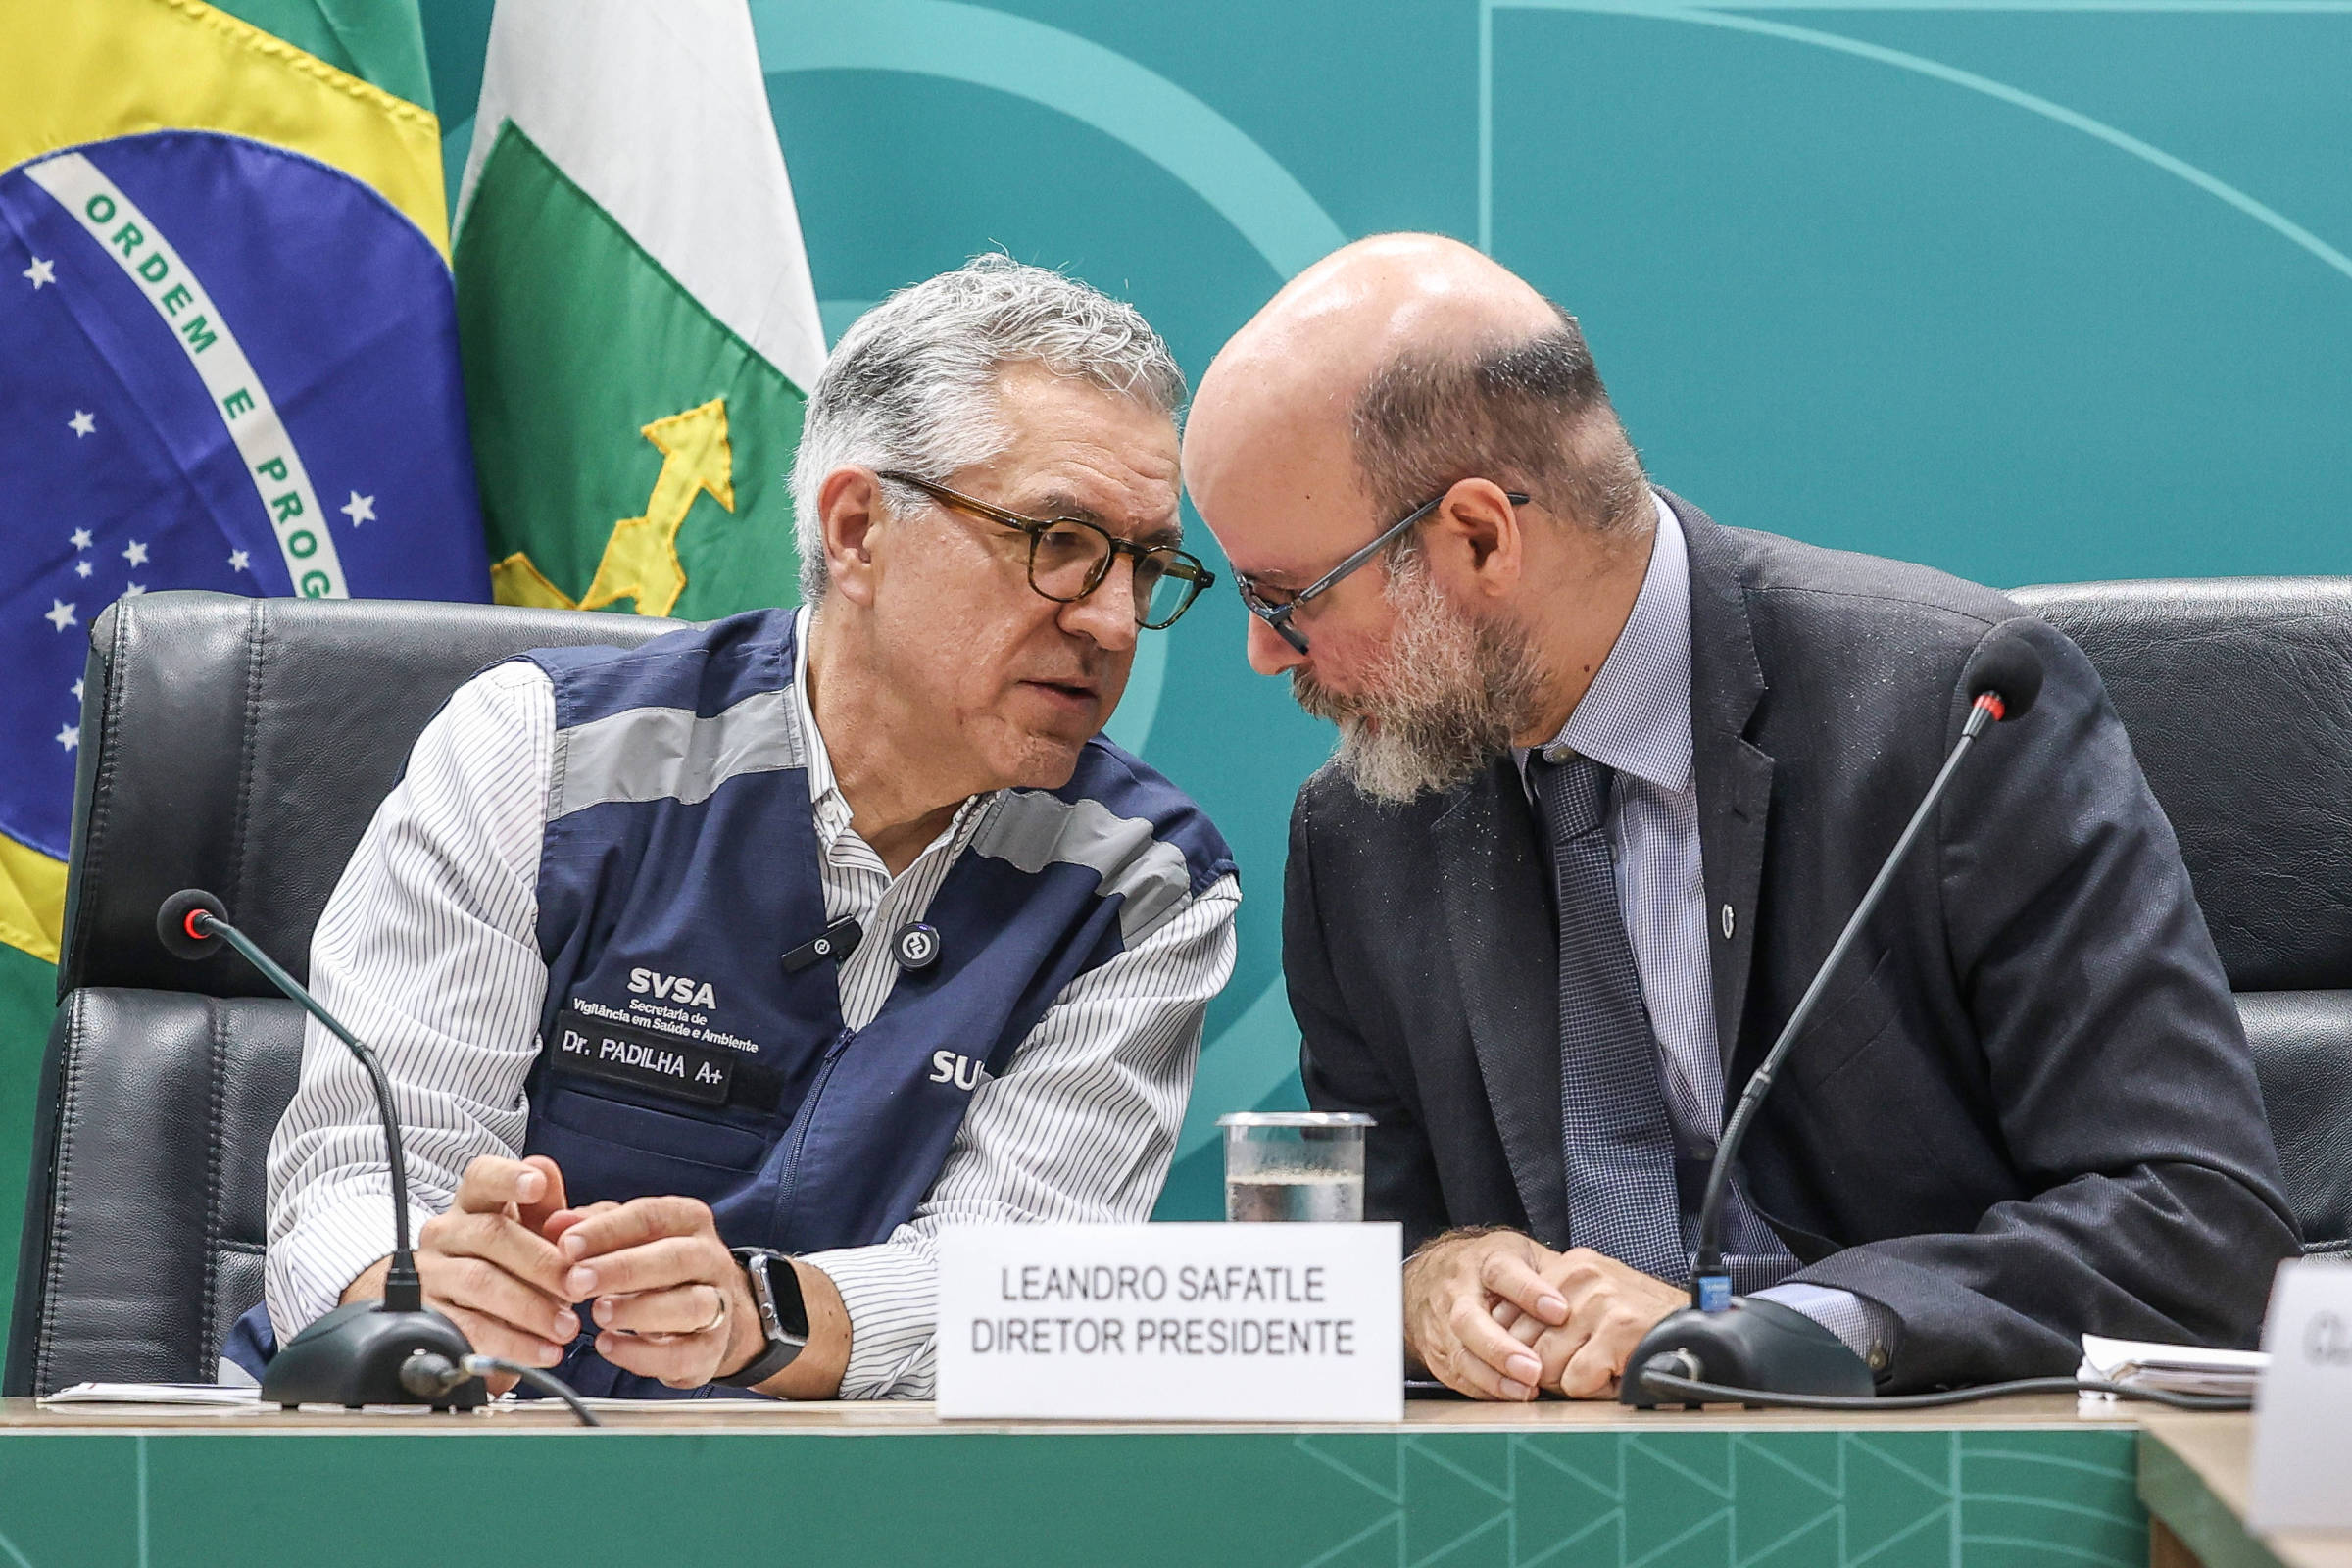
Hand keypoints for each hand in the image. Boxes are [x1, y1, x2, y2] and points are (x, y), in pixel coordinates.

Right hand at [342, 1154, 579, 1394]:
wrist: (462, 1309)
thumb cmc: (515, 1263)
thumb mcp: (541, 1236)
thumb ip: (569, 1223)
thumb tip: (581, 1222)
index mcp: (476, 1201)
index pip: (484, 1176)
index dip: (509, 1177)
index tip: (536, 1185)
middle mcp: (446, 1231)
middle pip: (491, 1234)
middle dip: (541, 1262)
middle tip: (578, 1288)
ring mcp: (430, 1272)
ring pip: (478, 1282)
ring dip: (530, 1307)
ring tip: (566, 1328)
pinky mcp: (425, 1316)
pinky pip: (467, 1329)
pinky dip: (512, 1343)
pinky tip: (543, 1352)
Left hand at [555, 1195, 758, 1388]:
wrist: (706, 1312)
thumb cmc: (655, 1265)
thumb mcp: (627, 1235)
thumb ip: (592, 1226)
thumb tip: (556, 1224)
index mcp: (688, 1221)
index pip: (651, 1217)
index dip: (607, 1230)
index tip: (566, 1246)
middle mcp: (709, 1258)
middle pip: (675, 1259)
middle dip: (623, 1270)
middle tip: (577, 1282)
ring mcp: (718, 1304)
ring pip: (690, 1306)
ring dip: (640, 1311)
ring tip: (598, 1314)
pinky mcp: (711, 1348)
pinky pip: (683, 1354)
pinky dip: (643, 1354)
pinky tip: (609, 1346)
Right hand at [1401, 1229, 1572, 1400]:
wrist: (1433, 1275)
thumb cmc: (1488, 1267)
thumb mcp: (1521, 1255)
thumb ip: (1553, 1273)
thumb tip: (1592, 1294)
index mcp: (1484, 1261)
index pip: (1503, 1272)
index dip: (1530, 1292)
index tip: (1560, 1311)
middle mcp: (1457, 1291)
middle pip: (1469, 1319)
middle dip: (1501, 1348)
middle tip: (1534, 1369)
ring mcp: (1441, 1323)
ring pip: (1459, 1353)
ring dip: (1493, 1377)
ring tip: (1526, 1390)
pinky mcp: (1436, 1352)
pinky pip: (1457, 1375)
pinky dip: (1483, 1389)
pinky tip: (1509, 1395)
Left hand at [1495, 1248, 1685, 1398]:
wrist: (1697, 1330)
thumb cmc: (1638, 1326)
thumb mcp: (1589, 1304)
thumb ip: (1546, 1314)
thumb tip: (1500, 1340)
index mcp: (1569, 1267)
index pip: (1508, 1316)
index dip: (1524, 1348)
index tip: (1544, 1356)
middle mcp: (1580, 1276)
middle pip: (1523, 1344)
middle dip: (1546, 1368)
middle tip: (1582, 1364)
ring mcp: (1600, 1299)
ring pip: (1546, 1365)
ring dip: (1572, 1380)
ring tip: (1602, 1366)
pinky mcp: (1619, 1327)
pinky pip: (1577, 1380)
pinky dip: (1594, 1389)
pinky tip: (1616, 1372)